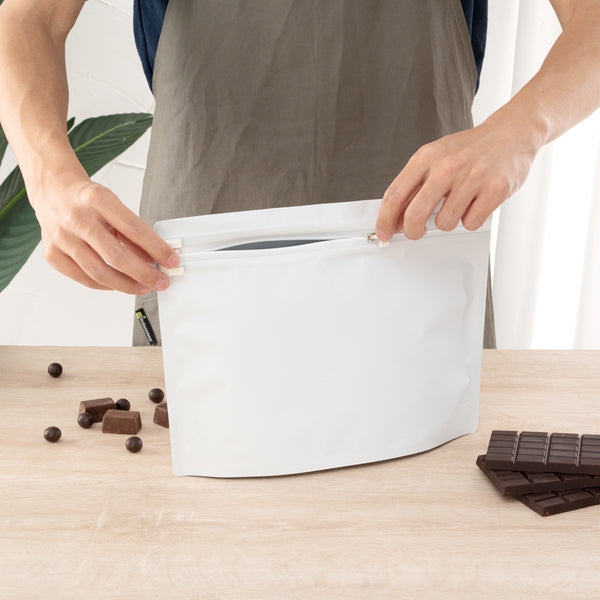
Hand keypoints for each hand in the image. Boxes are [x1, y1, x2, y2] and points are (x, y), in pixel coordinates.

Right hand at [31, 178, 178, 293]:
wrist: (53, 193)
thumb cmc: (87, 200)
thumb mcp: (114, 206)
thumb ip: (133, 233)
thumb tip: (155, 258)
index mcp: (97, 200)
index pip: (134, 229)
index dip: (156, 248)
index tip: (171, 260)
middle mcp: (77, 218)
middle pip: (116, 256)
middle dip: (144, 273)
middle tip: (161, 281)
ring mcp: (62, 238)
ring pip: (99, 272)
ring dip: (127, 284)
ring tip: (144, 287)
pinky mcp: (52, 254)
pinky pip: (84, 278)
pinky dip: (106, 285)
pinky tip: (120, 284)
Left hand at [375, 117, 541, 241]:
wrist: (511, 132)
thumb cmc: (469, 150)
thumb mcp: (435, 160)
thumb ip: (414, 188)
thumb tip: (396, 221)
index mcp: (426, 157)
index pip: (395, 195)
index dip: (384, 220)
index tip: (383, 234)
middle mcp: (447, 166)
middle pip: (415, 215)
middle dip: (413, 231)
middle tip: (417, 232)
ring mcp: (472, 177)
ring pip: (445, 223)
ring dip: (449, 221)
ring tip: (459, 204)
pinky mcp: (495, 189)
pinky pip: (471, 223)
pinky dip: (471, 220)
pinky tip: (476, 203)